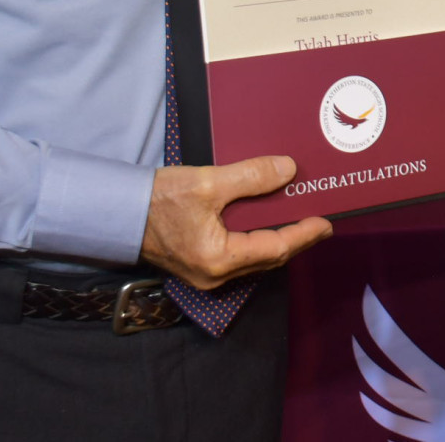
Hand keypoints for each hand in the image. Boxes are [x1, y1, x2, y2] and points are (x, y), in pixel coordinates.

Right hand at [140, 155, 332, 288]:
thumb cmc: (157, 200)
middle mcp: (215, 275)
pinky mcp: (200, 265)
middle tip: (319, 219)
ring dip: (278, 239)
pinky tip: (267, 220)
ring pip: (255, 258)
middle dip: (296, 238)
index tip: (326, 221)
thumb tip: (288, 170)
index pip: (276, 249)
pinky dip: (258, 238)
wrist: (118, 212)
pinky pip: (240, 254)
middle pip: (269, 258)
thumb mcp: (208, 183)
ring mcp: (207, 274)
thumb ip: (251, 177)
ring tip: (299, 218)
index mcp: (219, 259)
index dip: (305, 234)